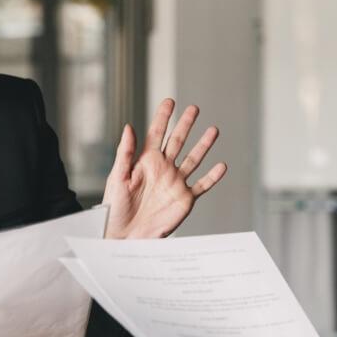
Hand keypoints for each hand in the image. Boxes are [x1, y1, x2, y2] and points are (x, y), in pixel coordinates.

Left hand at [102, 99, 226, 239]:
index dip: (163, 117)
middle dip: (186, 125)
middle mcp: (163, 169)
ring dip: (203, 145)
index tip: (170, 101)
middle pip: (177, 142)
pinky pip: (202, 185)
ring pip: (193, 159)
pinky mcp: (184, 199)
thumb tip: (128, 127)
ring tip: (213, 130)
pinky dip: (212, 177)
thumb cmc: (114, 208)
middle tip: (194, 108)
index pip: (156, 133)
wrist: (124, 235)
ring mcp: (175, 183)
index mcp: (145, 162)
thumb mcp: (117, 177)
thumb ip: (125, 152)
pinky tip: (221, 166)